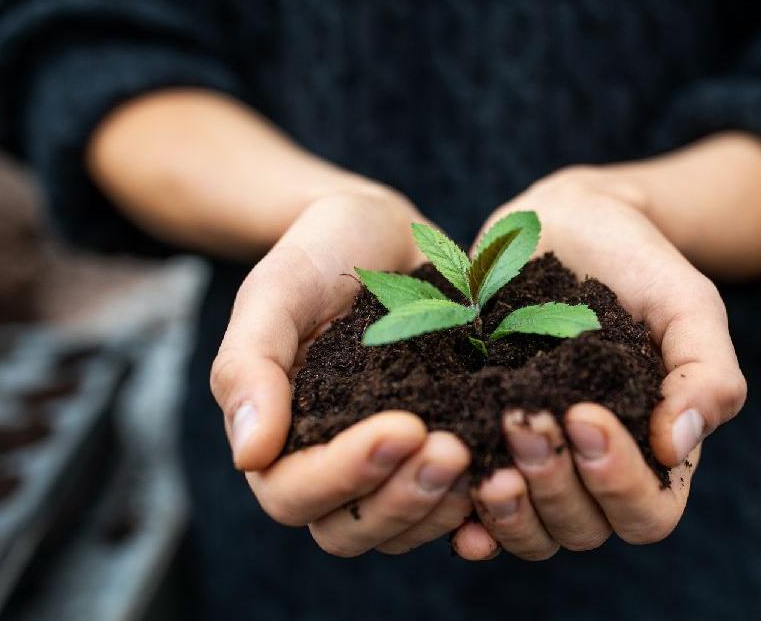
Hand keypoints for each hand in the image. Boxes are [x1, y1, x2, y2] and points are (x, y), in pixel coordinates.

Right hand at [210, 189, 475, 556]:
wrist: (381, 231)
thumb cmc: (318, 252)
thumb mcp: (275, 291)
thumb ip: (248, 366)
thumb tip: (249, 455)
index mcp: (277, 438)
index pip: (294, 493)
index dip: (345, 474)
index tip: (403, 427)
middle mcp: (327, 465)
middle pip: (349, 530)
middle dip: (402, 499)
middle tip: (454, 450)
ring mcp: (384, 467)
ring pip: (402, 528)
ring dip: (441, 506)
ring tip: (486, 458)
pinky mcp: (435, 453)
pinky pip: (450, 507)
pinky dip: (478, 504)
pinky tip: (512, 473)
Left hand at [452, 168, 747, 559]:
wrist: (566, 223)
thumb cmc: (638, 264)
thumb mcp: (687, 304)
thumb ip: (706, 372)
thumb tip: (680, 445)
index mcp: (655, 454)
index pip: (647, 513)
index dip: (617, 481)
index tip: (584, 414)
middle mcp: (595, 474)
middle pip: (582, 529)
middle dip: (553, 482)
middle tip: (522, 417)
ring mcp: (537, 466)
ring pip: (529, 532)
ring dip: (508, 508)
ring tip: (481, 458)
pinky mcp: (483, 447)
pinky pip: (474, 513)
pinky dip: (463, 518)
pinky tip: (450, 487)